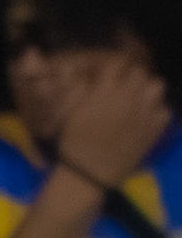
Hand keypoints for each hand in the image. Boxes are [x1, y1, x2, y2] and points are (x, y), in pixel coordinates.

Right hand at [55, 51, 169, 190]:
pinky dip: (157, 112)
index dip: (112, 70)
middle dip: (131, 78)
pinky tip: (146, 119)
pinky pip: (164, 110)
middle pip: (139, 72)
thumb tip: (93, 79)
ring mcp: (144, 112)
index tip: (108, 77)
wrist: (88, 173)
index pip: (116, 64)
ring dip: (147, 91)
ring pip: (157, 85)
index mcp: (105, 90)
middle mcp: (128, 96)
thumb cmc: (74, 143)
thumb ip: (86, 91)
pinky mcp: (154, 129)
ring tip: (138, 101)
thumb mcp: (72, 111)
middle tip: (124, 90)